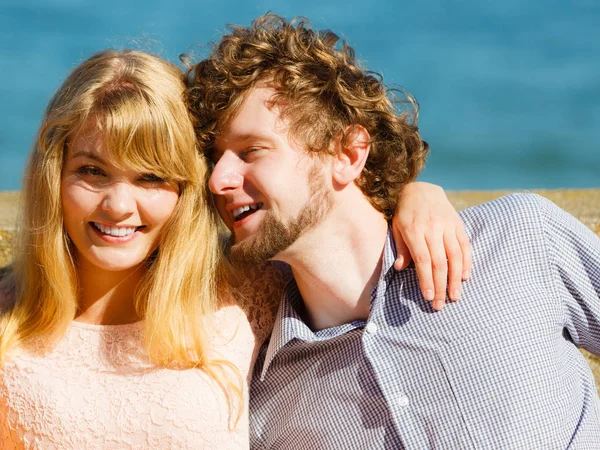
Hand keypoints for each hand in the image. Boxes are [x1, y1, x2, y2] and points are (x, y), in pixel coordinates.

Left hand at [392, 182, 471, 310]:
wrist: (422, 189)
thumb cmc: (405, 212)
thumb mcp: (397, 227)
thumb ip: (400, 247)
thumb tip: (400, 268)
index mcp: (414, 231)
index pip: (422, 260)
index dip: (426, 279)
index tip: (428, 296)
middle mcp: (432, 229)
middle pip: (439, 262)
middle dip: (440, 286)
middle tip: (439, 305)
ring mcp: (447, 226)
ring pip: (455, 256)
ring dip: (455, 279)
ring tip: (454, 297)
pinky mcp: (458, 224)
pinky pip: (465, 245)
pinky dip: (467, 262)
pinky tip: (465, 277)